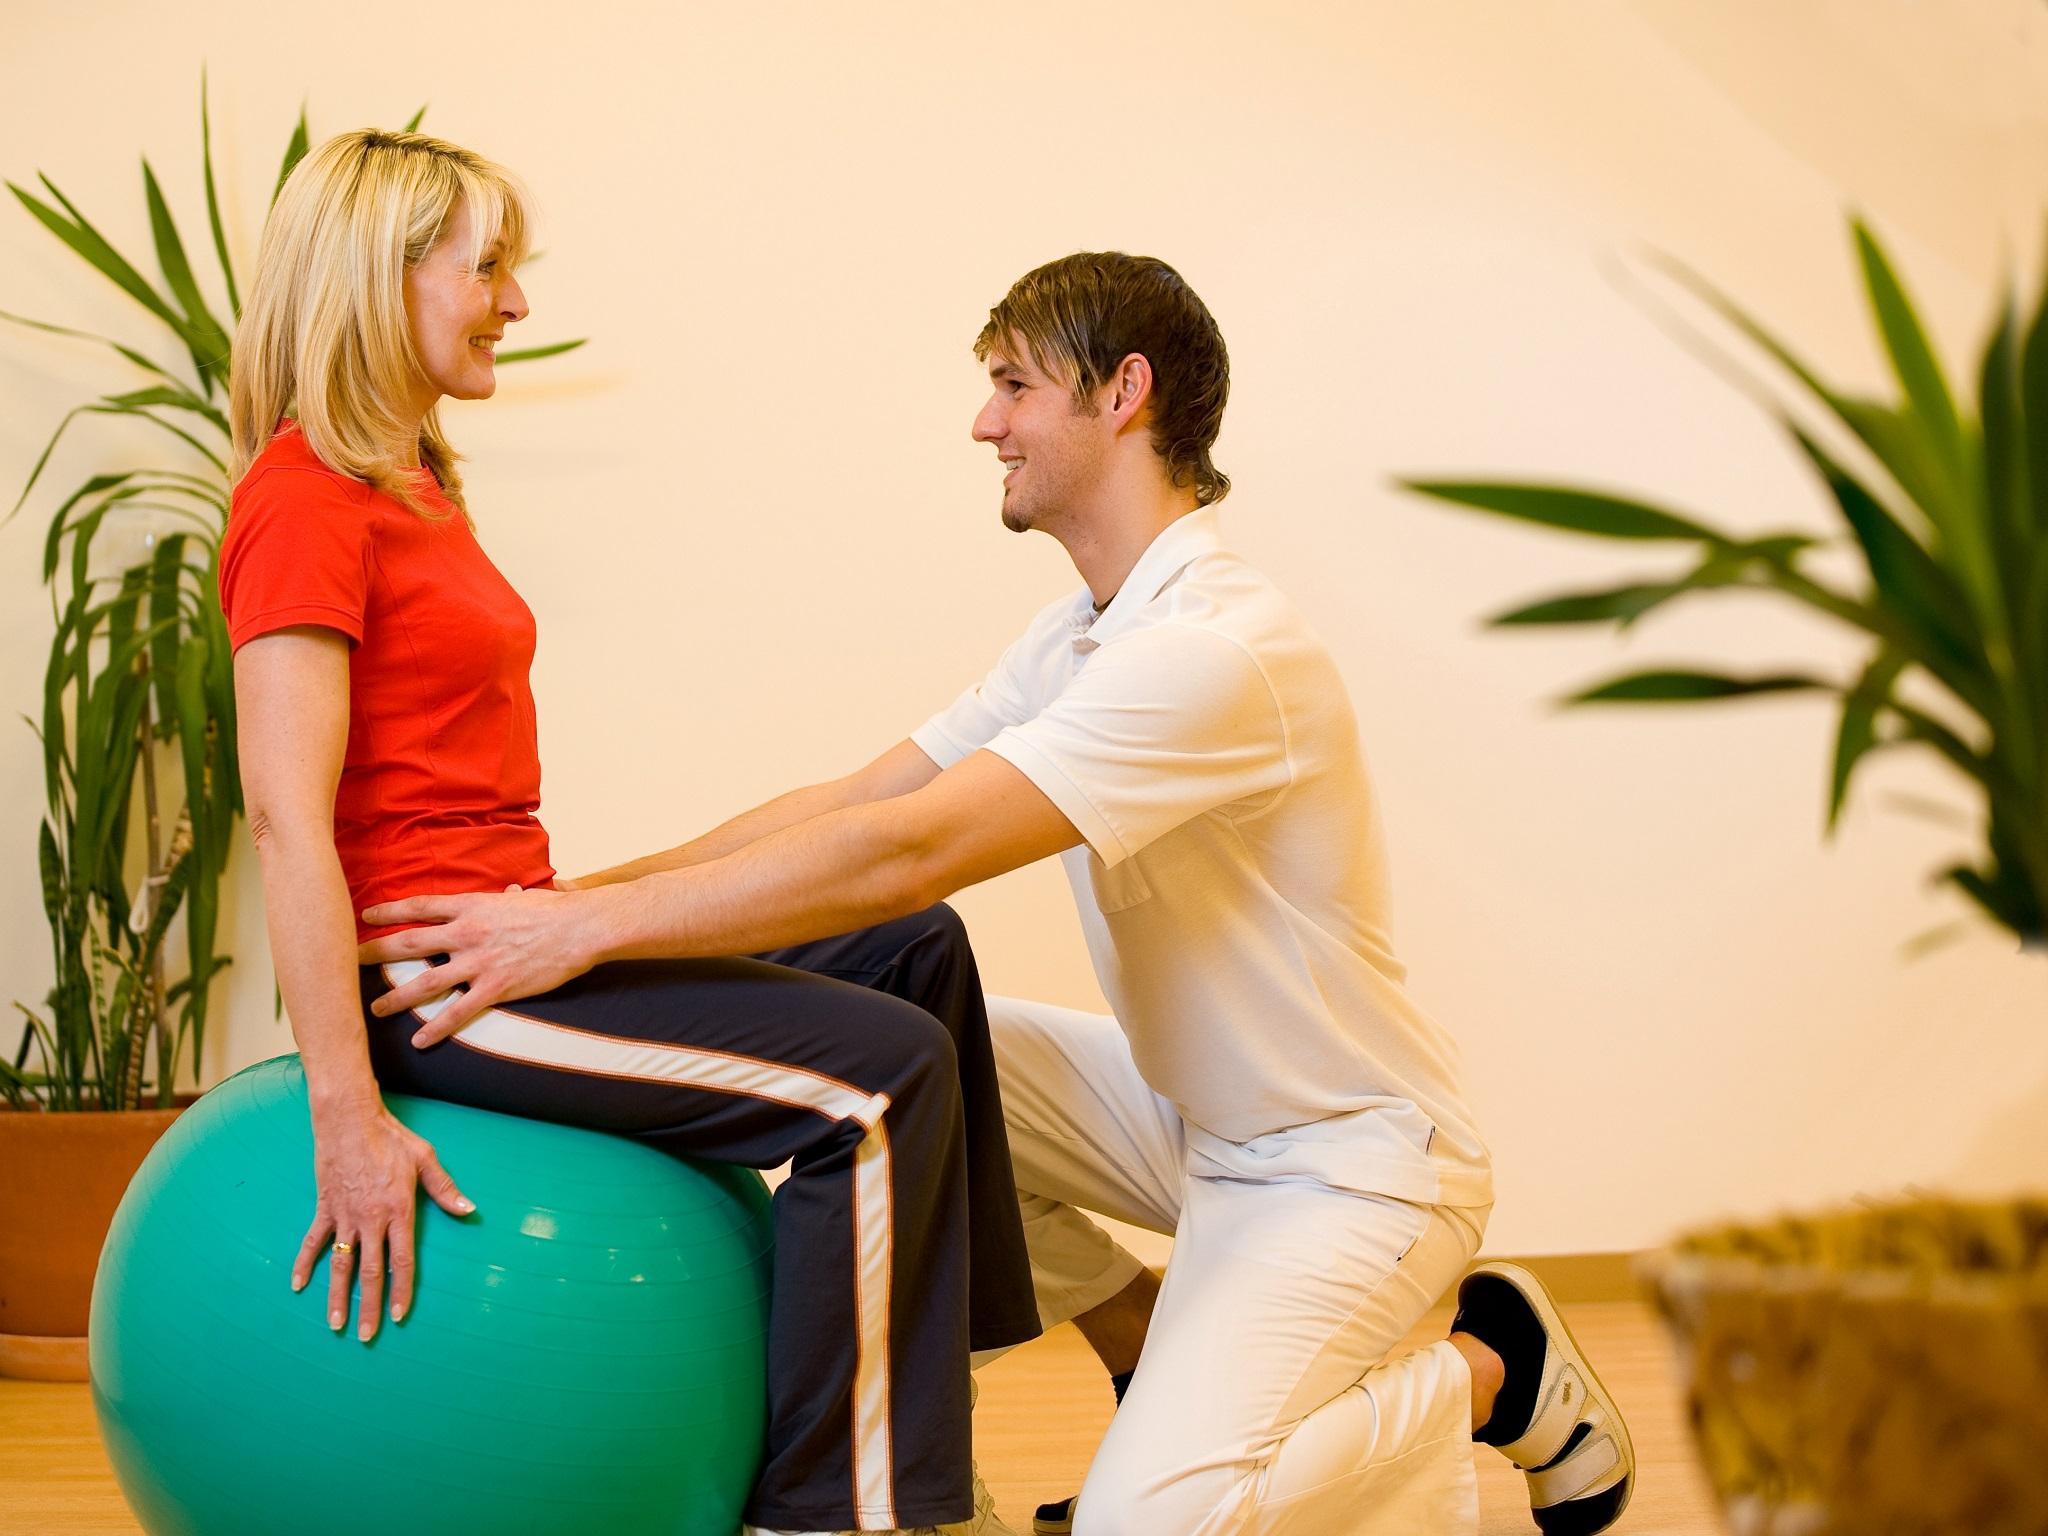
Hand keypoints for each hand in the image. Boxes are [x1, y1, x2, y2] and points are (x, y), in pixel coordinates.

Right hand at [293, 1099, 473, 1339]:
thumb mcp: (425, 1160)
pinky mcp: (325, 1208)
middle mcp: (371, 1220)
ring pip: (340, 1264)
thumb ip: (445, 1190)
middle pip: (371, 1272)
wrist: (350, 1120)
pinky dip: (304, 1263)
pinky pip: (313, 1241)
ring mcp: (345, 1216)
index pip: (402, 1261)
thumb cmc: (392, 1139)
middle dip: (369, 1306)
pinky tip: (298, 1286)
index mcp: (398, 1211)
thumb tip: (469, 1211)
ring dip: (337, 1296)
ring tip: (335, 1324)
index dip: (401, 1290)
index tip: (398, 1316)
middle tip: (366, 1336)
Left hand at [358, 883, 597, 1042]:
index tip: (365, 915)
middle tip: (348, 961)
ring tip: (375, 1008)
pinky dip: (437, 1029)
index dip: (389, 911)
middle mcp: (467, 933)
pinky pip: (459, 1012)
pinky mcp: (495, 987)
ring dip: (397, 997)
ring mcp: (479, 962)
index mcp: (471, 906)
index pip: (420, 906)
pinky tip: (419, 1041)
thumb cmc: (554, 911)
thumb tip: (510, 890)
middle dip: (375, 953)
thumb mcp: (523, 897)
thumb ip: (507, 898)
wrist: (579, 929)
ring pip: (426, 982)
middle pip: (409, 943)